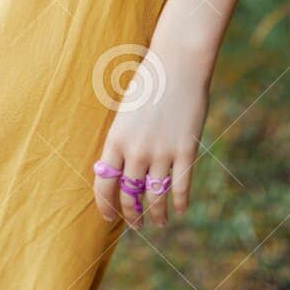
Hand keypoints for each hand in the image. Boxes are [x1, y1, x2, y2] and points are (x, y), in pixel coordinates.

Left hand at [92, 46, 210, 230]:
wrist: (177, 65)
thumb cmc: (149, 84)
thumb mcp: (125, 112)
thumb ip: (122, 141)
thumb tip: (121, 170)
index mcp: (115, 139)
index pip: (104, 184)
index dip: (105, 205)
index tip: (109, 217)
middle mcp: (136, 150)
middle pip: (130, 195)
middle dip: (132, 215)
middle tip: (136, 224)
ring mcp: (161, 152)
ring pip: (156, 196)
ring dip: (157, 214)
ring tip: (159, 221)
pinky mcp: (185, 150)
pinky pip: (182, 186)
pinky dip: (181, 203)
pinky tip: (180, 210)